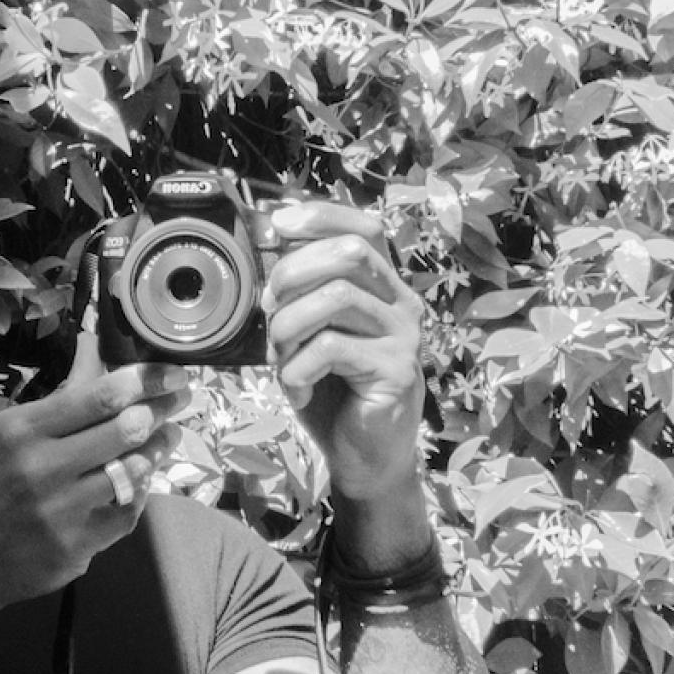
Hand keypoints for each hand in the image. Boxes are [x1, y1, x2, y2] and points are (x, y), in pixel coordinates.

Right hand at [0, 357, 189, 613]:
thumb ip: (49, 404)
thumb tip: (96, 358)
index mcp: (20, 432)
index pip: (98, 396)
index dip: (147, 380)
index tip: (174, 372)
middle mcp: (42, 468)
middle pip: (125, 428)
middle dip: (163, 409)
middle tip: (180, 399)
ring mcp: (62, 511)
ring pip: (133, 470)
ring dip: (158, 449)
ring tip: (168, 436)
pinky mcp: (77, 546)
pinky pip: (127, 512)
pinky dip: (140, 493)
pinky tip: (143, 480)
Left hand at [265, 202, 424, 504]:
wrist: (364, 456)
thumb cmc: (333, 394)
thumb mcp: (309, 337)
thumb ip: (300, 298)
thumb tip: (269, 252)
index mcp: (382, 288)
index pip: (365, 229)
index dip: (322, 216)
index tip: (278, 223)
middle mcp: (401, 304)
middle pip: (351, 253)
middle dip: (293, 272)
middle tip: (268, 308)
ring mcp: (404, 337)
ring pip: (337, 297)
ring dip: (289, 325)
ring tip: (281, 356)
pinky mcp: (396, 371)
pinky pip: (332, 348)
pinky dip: (297, 368)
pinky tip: (296, 388)